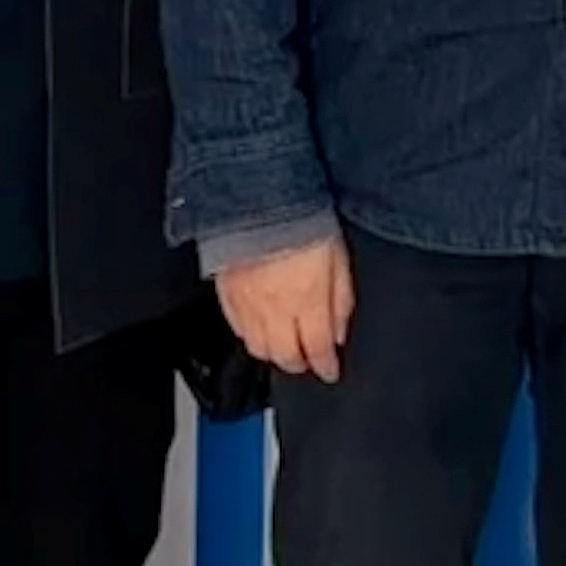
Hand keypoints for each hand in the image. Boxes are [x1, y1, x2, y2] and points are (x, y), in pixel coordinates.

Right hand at [216, 231, 354, 385]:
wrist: (258, 194)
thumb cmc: (302, 218)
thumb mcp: (338, 259)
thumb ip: (340, 301)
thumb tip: (338, 333)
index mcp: (307, 300)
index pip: (317, 350)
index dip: (326, 365)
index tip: (330, 370)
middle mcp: (275, 308)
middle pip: (285, 356)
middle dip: (299, 363)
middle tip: (308, 361)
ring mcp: (247, 302)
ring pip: (258, 347)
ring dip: (274, 353)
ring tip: (285, 348)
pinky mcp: (226, 292)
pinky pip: (236, 327)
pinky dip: (249, 335)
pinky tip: (257, 329)